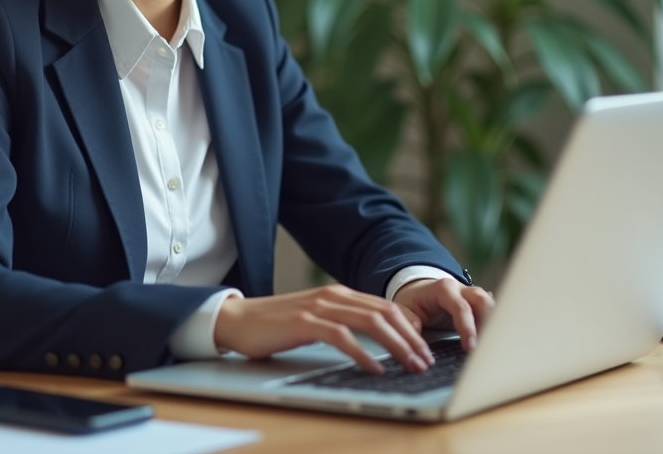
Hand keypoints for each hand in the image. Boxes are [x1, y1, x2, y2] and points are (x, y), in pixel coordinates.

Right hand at [213, 284, 436, 374]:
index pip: (386, 307)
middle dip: (411, 338)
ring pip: (371, 322)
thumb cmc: (276, 325)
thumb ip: (343, 323)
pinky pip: (342, 336)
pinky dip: (363, 353)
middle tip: (426, 361)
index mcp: (339, 294)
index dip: (410, 328)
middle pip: (385, 313)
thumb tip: (376, 343)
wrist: (237, 320)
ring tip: (411, 365)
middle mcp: (333, 296)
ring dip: (396, 346)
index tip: (425, 350)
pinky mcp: (304, 323)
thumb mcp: (317, 320)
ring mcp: (319, 307)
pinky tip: (375, 367)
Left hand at [392, 278, 494, 353]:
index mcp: (443, 289)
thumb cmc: (412, 302)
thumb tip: (418, 346)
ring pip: (490, 304)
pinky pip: (492, 310)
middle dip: (487, 323)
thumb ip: (410, 325)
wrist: (416, 291)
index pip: (461, 307)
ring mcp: (471, 295)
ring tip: (492, 346)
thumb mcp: (403, 311)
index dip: (467, 327)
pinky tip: (497, 340)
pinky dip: (496, 324)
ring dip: (494, 324)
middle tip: (486, 347)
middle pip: (482, 301)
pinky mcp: (477, 304)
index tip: (470, 347)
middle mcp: (461, 289)